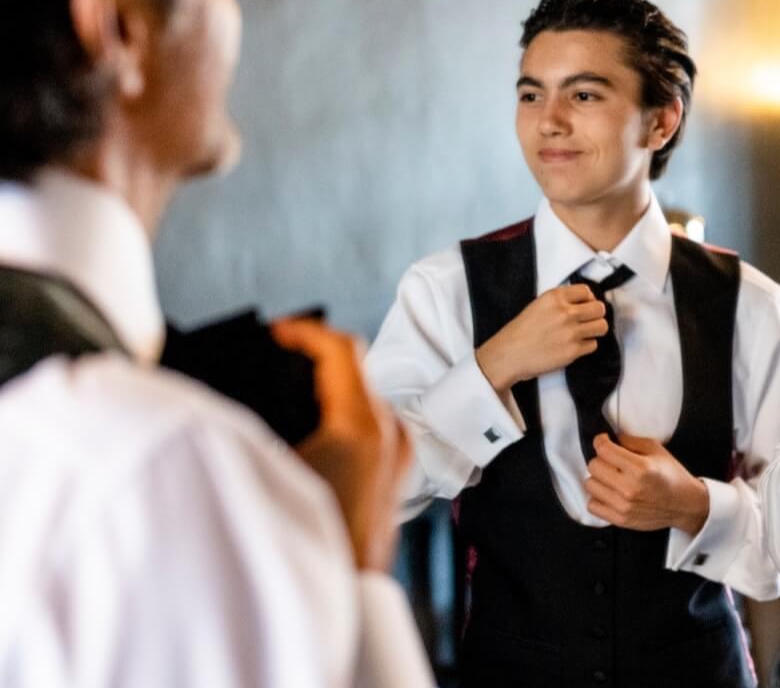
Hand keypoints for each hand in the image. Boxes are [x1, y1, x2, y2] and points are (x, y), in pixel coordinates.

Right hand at [272, 319, 410, 572]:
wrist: (345, 597)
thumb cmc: (309, 540)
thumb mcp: (269, 470)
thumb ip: (254, 426)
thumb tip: (229, 397)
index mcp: (363, 424)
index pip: (341, 349)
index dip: (304, 331)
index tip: (277, 332)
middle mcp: (390, 432)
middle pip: (353, 368)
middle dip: (311, 357)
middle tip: (274, 354)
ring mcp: (398, 452)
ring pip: (362, 395)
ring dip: (326, 384)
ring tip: (285, 384)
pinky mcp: (397, 472)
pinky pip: (370, 422)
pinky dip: (340, 409)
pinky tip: (309, 423)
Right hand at [475, 285, 607, 391]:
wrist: (509, 355)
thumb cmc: (520, 331)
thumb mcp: (538, 305)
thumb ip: (560, 301)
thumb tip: (584, 302)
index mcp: (555, 297)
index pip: (586, 290)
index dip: (588, 299)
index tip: (584, 305)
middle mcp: (565, 312)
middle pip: (599, 308)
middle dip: (596, 314)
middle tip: (589, 320)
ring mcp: (571, 332)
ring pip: (601, 326)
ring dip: (595, 330)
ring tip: (585, 333)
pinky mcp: (573, 351)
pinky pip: (593, 345)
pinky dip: (586, 346)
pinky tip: (575, 345)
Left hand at [584, 433, 709, 533]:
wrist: (684, 504)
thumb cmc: (671, 475)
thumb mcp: (656, 450)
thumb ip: (631, 441)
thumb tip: (611, 438)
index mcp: (640, 468)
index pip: (604, 450)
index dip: (600, 441)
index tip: (604, 441)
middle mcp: (629, 488)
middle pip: (594, 466)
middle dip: (601, 459)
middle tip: (611, 461)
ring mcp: (623, 506)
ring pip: (590, 485)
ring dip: (598, 478)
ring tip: (611, 477)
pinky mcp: (620, 519)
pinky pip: (592, 505)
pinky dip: (598, 497)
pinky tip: (609, 492)